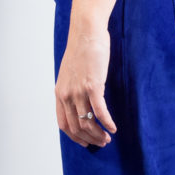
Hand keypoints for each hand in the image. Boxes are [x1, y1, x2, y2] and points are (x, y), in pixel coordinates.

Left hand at [55, 22, 117, 146]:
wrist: (86, 32)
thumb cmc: (81, 50)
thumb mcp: (70, 73)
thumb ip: (72, 88)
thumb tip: (79, 101)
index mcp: (60, 93)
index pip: (63, 124)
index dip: (74, 137)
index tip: (85, 142)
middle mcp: (67, 95)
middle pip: (76, 127)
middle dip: (89, 138)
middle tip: (101, 142)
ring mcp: (79, 91)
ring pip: (88, 122)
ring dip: (99, 134)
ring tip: (108, 138)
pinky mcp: (93, 86)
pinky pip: (100, 111)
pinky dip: (107, 123)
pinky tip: (114, 128)